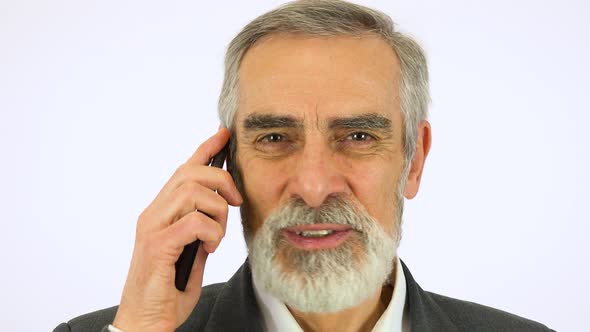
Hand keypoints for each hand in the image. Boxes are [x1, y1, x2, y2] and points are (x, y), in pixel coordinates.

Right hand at [112, 128, 241, 331]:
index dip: (205, 149)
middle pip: (190, 173)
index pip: (184, 170)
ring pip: (193, 193)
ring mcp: (152, 228)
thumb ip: (201, 226)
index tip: (223, 134)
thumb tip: (220, 206)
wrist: (147, 320)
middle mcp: (153, 213)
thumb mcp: (192, 250)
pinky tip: (208, 250)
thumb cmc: (169, 288)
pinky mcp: (157, 245)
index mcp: (162, 212)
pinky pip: (194, 222)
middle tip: (235, 202)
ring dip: (217, 213)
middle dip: (222, 181)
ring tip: (216, 237)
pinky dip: (211, 234)